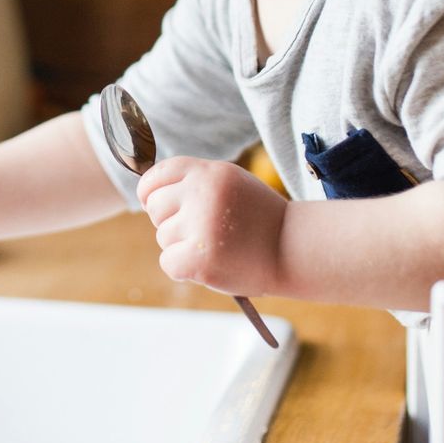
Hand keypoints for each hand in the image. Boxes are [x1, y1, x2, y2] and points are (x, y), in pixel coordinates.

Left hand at [136, 157, 286, 294]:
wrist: (294, 249)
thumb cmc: (260, 220)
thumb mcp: (231, 185)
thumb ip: (195, 183)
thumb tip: (149, 192)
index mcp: (210, 172)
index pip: (157, 174)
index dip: (151, 191)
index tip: (154, 203)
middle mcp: (203, 194)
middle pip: (155, 207)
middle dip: (170, 222)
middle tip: (201, 232)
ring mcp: (202, 226)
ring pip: (163, 237)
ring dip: (182, 247)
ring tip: (217, 247)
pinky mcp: (200, 258)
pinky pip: (168, 262)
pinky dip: (184, 269)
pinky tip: (210, 265)